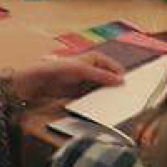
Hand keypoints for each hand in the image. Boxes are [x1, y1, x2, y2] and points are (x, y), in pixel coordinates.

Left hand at [7, 53, 124, 105]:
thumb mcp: (82, 71)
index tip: (130, 86)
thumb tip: (121, 81)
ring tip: (114, 104)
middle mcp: (91, 70)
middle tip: (125, 97)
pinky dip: (96, 102)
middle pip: (109, 79)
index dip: (121, 75)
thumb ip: (102, 76)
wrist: (35, 82)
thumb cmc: (57, 70)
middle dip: (115, 87)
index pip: (114, 67)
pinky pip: (92, 98)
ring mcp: (85, 83)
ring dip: (106, 96)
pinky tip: (101, 108)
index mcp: (94, 59)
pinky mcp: (78, 94)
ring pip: (101, 90)